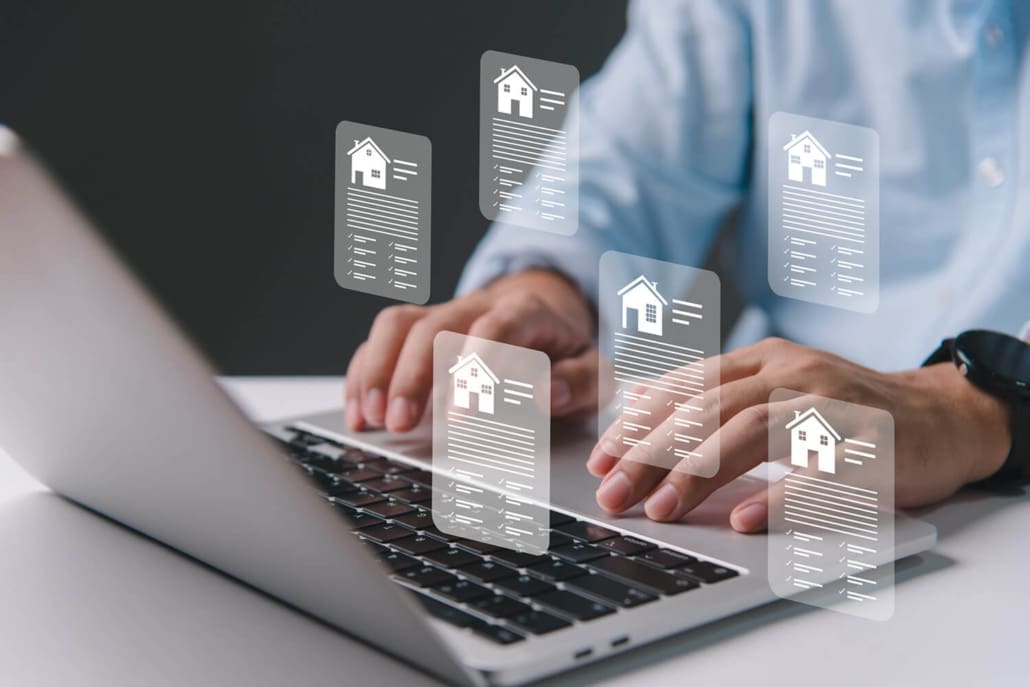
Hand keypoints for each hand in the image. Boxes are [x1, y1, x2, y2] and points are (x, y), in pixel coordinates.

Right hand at [345, 270, 597, 431]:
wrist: (545, 312)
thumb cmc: (566, 351)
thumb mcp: (595, 369)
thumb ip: (579, 382)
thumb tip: (548, 394)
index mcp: (527, 311)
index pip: (496, 328)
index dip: (476, 367)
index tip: (461, 413)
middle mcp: (479, 305)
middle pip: (435, 326)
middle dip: (413, 375)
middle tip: (401, 423)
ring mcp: (443, 313)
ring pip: (399, 325)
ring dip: (379, 370)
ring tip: (372, 417)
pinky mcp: (419, 327)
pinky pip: (382, 338)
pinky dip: (364, 373)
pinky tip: (360, 411)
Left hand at [586, 338, 1011, 531]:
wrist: (940, 417)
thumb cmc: (843, 412)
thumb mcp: (772, 389)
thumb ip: (710, 391)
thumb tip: (636, 394)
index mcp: (763, 361)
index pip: (687, 386)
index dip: (638, 423)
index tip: (601, 460)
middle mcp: (792, 372)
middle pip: (708, 409)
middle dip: (653, 454)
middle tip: (615, 494)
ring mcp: (832, 403)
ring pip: (752, 431)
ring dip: (699, 473)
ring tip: (664, 510)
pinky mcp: (872, 442)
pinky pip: (820, 468)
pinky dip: (780, 495)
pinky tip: (746, 519)